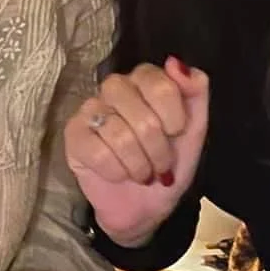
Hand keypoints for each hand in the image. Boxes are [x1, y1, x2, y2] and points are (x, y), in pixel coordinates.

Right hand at [64, 58, 208, 250]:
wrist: (145, 206)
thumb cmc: (169, 164)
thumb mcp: (194, 129)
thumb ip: (196, 91)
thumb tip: (176, 64)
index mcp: (145, 79)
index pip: (161, 86)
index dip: (174, 119)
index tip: (175, 134)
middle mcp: (115, 87)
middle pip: (142, 117)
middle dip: (157, 150)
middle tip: (160, 164)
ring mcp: (90, 109)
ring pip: (120, 136)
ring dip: (139, 165)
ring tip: (142, 172)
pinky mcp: (73, 134)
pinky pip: (98, 152)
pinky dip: (116, 171)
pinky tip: (118, 174)